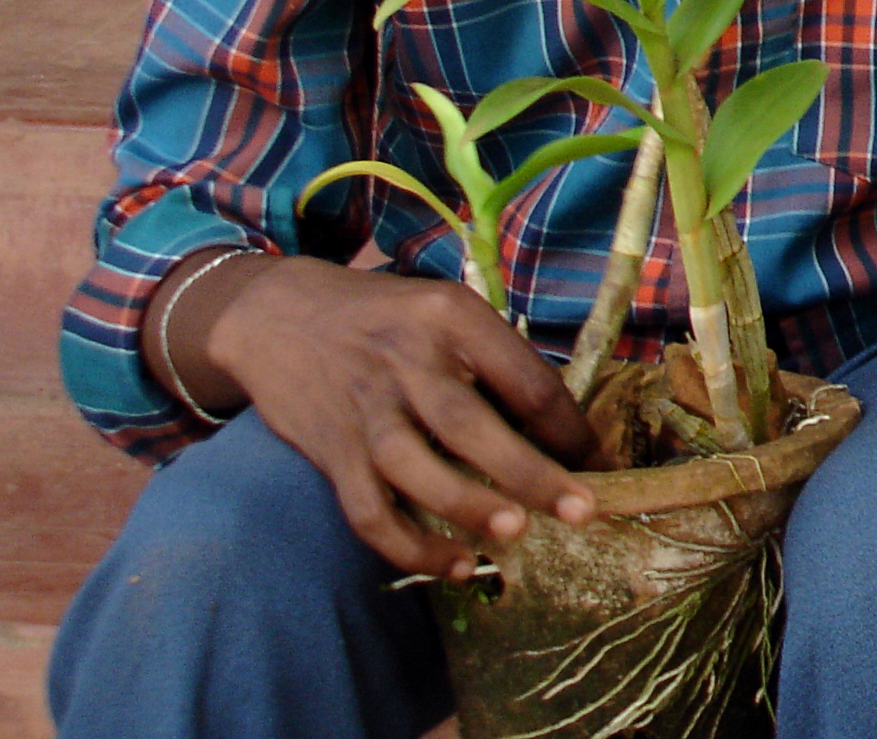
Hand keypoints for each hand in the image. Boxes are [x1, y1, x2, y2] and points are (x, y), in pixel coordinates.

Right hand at [206, 257, 597, 579]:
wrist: (277, 314)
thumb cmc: (386, 318)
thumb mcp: (444, 311)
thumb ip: (492, 362)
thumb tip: (557, 433)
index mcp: (452, 318)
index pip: (523, 378)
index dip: (568, 428)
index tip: (598, 464)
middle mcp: (406, 361)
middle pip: (470, 424)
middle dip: (530, 473)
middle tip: (581, 511)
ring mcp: (365, 410)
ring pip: (415, 469)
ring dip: (468, 507)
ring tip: (515, 534)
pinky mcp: (331, 451)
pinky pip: (370, 511)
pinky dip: (410, 547)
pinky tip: (454, 566)